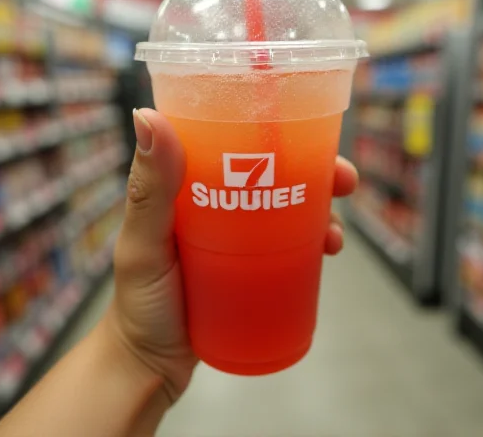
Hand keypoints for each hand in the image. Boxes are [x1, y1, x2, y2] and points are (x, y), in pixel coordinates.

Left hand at [103, 108, 358, 403]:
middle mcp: (216, 202)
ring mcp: (236, 237)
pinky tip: (329, 249)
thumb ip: (149, 187)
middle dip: (316, 169)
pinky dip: (314, 241)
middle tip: (345, 180)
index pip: (233, 138)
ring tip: (335, 233)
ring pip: (288, 207)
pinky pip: (289, 245)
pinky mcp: (251, 267)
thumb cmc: (138, 302)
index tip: (311, 128)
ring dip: (322, 207)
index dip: (275, 128)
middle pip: (274, 171)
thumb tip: (147, 116)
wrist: (149, 366)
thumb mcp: (144, 241)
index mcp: (187, 183)